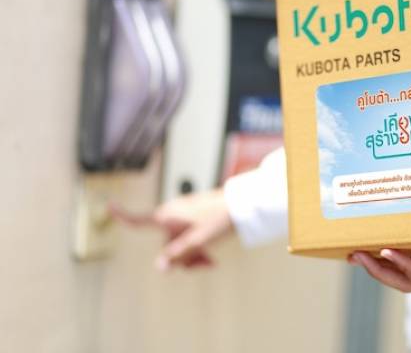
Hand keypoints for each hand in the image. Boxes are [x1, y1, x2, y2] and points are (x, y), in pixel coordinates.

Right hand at [109, 187, 233, 271]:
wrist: (241, 206)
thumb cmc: (218, 221)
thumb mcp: (198, 242)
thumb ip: (177, 255)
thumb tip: (158, 267)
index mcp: (167, 217)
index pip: (139, 220)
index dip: (121, 215)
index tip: (108, 205)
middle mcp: (171, 216)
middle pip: (165, 245)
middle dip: (180, 258)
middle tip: (205, 264)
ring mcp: (182, 217)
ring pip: (179, 244)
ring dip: (192, 256)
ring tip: (211, 262)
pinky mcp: (193, 218)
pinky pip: (189, 238)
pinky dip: (197, 248)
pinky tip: (211, 258)